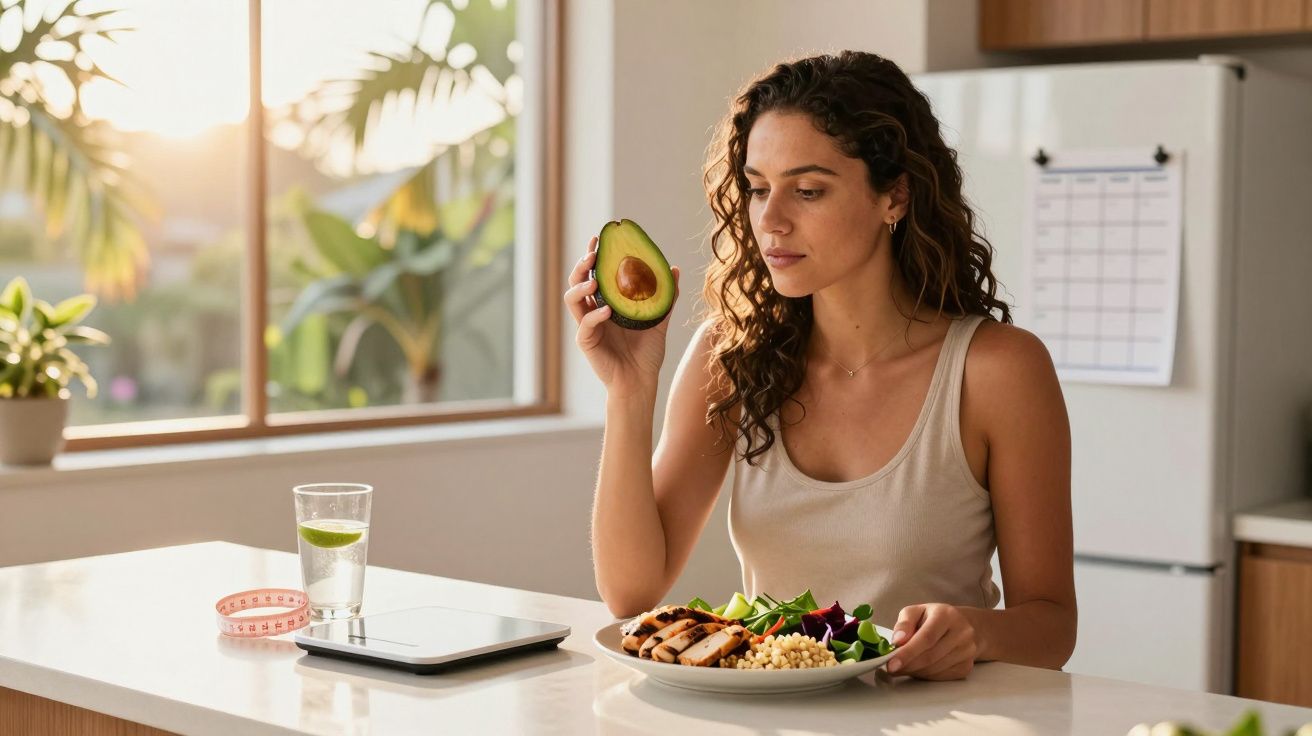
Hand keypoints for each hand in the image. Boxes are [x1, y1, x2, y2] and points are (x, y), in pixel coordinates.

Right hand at [562, 235, 680, 395]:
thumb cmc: (647, 353)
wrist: (641, 381)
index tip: (599, 238)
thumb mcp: (659, 321)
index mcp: (606, 302)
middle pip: (576, 281)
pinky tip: (608, 311)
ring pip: (571, 299)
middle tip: (592, 255)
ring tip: (594, 281)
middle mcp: (593, 311)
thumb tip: (674, 269)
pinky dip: (594, 316)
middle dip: (580, 265)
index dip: (592, 255)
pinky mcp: (586, 341)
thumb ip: (665, 297)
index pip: (594, 273)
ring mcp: (587, 325)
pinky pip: (585, 324)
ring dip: (580, 286)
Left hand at [886, 603, 978, 680]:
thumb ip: (904, 623)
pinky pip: (941, 676)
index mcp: (946, 615)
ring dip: (915, 671)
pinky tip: (917, 669)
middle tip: (891, 668)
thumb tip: (897, 641)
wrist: (964, 625)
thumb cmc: (933, 618)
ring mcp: (967, 651)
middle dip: (908, 665)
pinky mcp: (967, 666)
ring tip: (902, 667)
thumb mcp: (916, 612)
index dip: (908, 652)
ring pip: (935, 669)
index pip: (927, 637)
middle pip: (931, 656)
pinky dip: (925, 675)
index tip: (892, 663)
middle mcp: (962, 633)